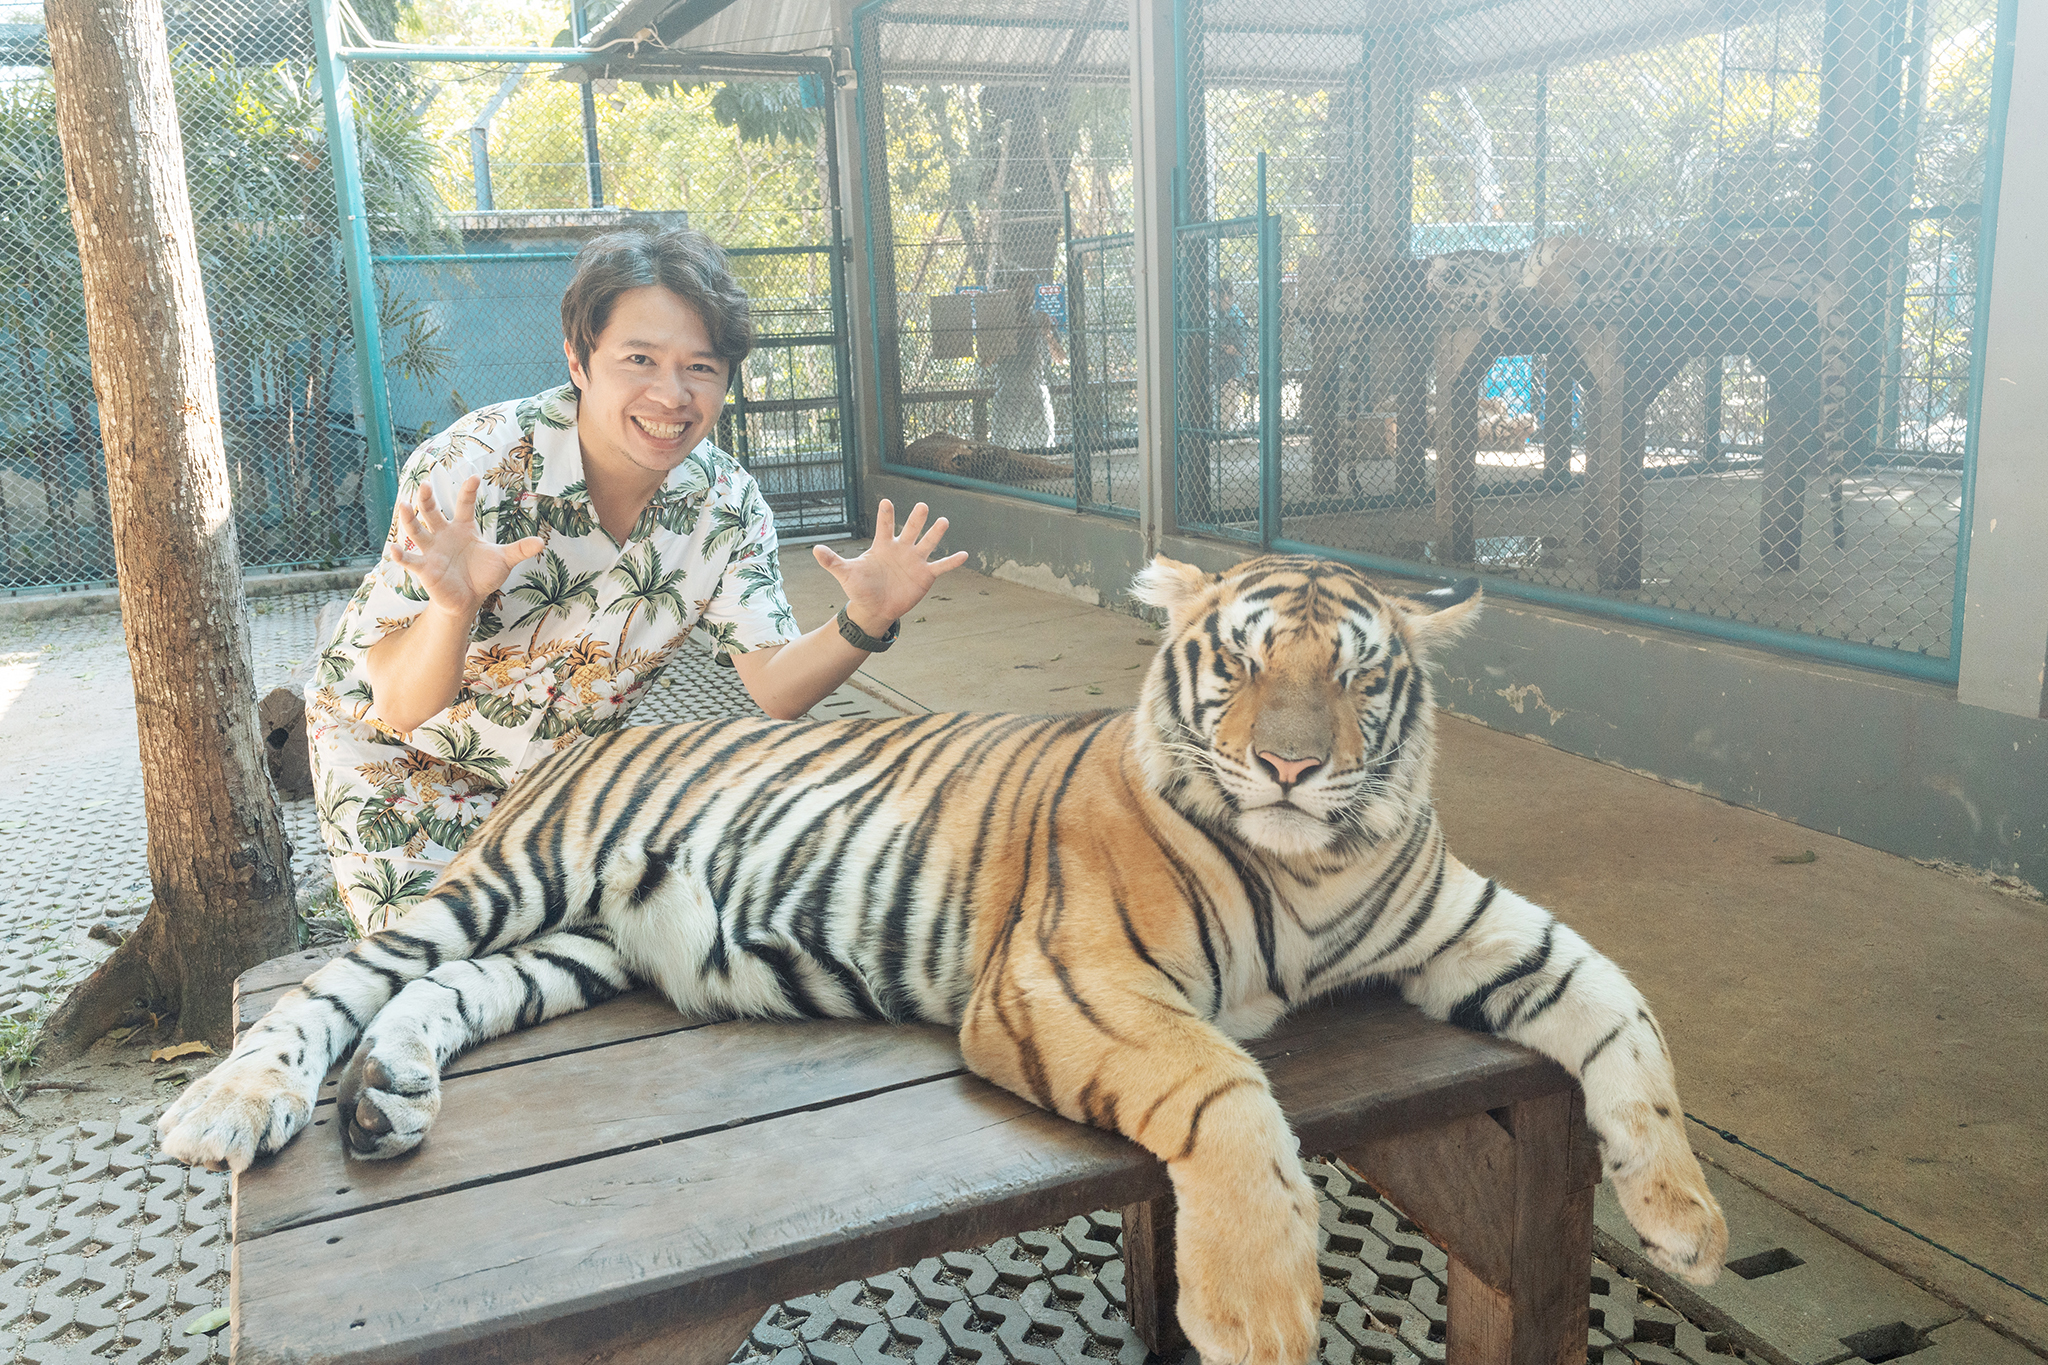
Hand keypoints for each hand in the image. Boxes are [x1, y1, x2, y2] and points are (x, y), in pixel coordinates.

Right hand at [388, 476, 543, 618]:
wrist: (468, 599)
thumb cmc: (483, 575)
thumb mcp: (503, 560)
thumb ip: (519, 549)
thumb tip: (541, 542)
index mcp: (463, 528)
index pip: (464, 505)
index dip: (468, 491)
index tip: (474, 478)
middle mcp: (443, 534)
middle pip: (432, 512)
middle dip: (427, 499)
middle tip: (425, 484)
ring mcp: (431, 550)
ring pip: (416, 531)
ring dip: (409, 519)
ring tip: (404, 505)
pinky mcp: (424, 568)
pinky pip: (409, 560)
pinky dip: (400, 555)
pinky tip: (393, 549)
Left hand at [813, 499, 967, 636]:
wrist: (874, 608)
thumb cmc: (860, 588)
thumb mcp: (846, 573)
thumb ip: (833, 561)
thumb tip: (815, 549)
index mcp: (883, 546)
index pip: (885, 526)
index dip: (885, 515)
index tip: (885, 501)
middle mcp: (901, 549)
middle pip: (910, 530)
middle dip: (916, 519)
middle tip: (921, 506)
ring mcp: (915, 561)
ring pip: (928, 543)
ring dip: (936, 533)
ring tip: (943, 521)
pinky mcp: (926, 575)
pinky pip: (941, 566)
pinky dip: (952, 561)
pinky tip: (964, 554)